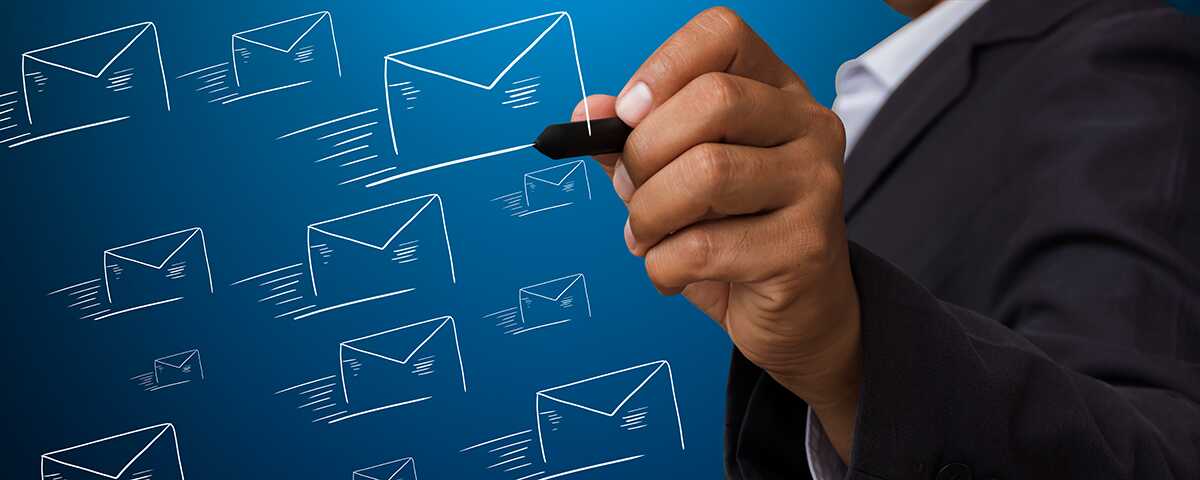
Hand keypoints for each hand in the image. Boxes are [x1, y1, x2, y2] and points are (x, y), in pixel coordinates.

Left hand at [575, 7, 860, 460]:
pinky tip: (673, 272)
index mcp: (775, 90)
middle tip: (633, 191)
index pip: (722, 35)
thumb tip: (587, 113)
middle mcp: (808, 124)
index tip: (627, 114)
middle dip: (646, 153)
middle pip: (713, 101)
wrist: (797, 313)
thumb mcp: (678, 177)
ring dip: (649, 215)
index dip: (662, 67)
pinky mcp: (807, 246)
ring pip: (707, 174)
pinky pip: (705, 248)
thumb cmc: (735, 234)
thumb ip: (635, 140)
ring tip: (648, 237)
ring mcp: (817, 183)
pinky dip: (664, 267)